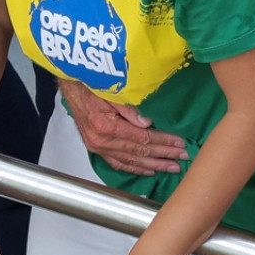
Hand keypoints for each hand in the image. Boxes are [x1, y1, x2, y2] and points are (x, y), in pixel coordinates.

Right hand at [59, 79, 187, 175]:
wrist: (71, 85)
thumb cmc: (91, 84)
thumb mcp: (112, 90)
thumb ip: (129, 108)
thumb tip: (148, 123)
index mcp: (106, 126)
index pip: (142, 139)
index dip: (163, 142)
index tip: (180, 144)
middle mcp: (101, 140)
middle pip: (138, 153)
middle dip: (163, 155)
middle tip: (182, 158)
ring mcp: (97, 147)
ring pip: (130, 161)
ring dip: (153, 165)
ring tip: (171, 168)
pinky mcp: (95, 148)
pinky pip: (117, 163)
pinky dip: (134, 168)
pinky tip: (148, 170)